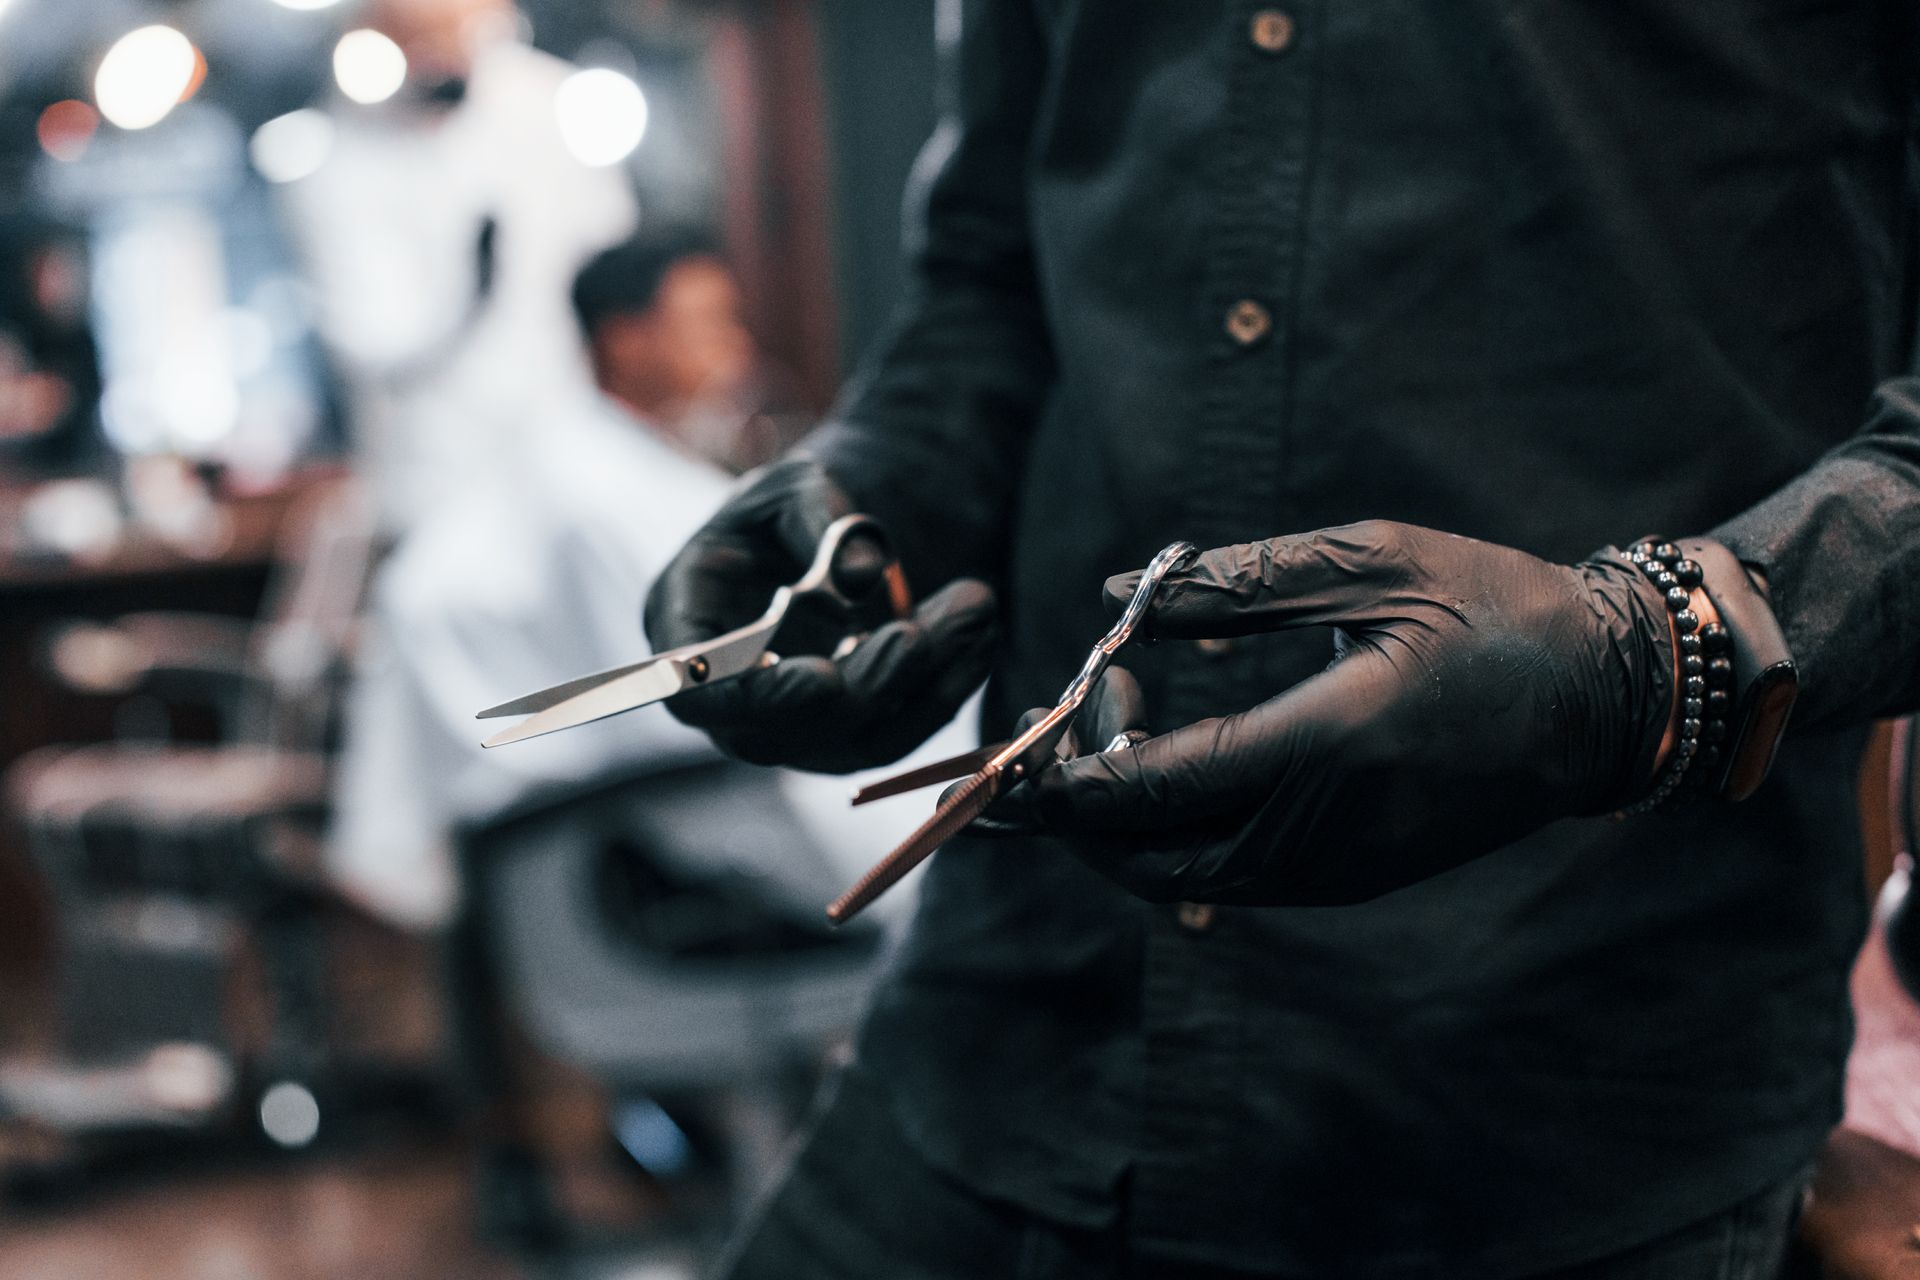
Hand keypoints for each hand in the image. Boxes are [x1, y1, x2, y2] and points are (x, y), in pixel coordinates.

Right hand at [645, 457, 996, 771]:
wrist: (843, 536)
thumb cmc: (798, 505)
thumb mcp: (799, 484)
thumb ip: (818, 517)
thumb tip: (862, 575)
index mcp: (685, 624)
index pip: (695, 692)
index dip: (753, 697)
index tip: (823, 677)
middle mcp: (730, 694)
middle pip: (788, 729)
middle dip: (866, 683)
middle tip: (921, 630)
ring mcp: (791, 725)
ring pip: (856, 738)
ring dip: (921, 684)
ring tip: (972, 607)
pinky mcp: (850, 735)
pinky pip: (902, 731)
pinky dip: (947, 688)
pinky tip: (981, 635)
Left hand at [985, 521, 1674, 904]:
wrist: (1608, 697)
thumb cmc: (1494, 609)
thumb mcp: (1371, 562)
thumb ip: (1236, 581)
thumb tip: (1113, 594)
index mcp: (1331, 744)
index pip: (1158, 786)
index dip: (1078, 763)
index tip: (1047, 708)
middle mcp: (1328, 830)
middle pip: (1149, 858)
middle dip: (1077, 808)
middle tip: (1053, 724)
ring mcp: (1343, 868)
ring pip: (1184, 879)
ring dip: (1121, 826)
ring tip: (1100, 736)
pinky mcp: (1355, 878)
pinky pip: (1232, 879)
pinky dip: (1175, 837)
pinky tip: (1164, 768)